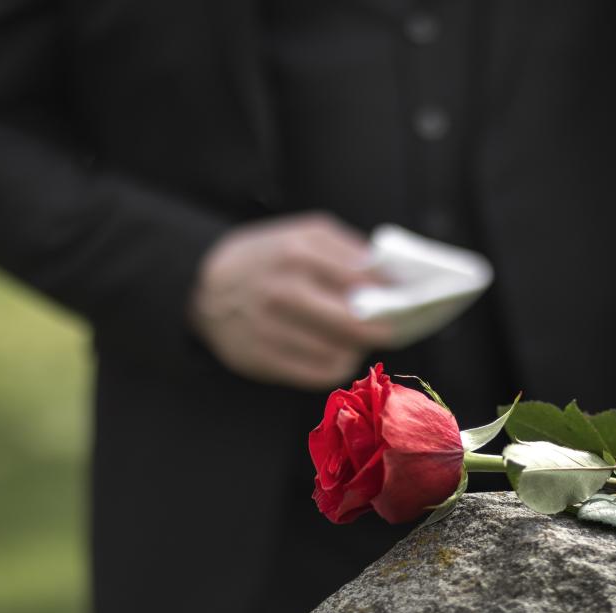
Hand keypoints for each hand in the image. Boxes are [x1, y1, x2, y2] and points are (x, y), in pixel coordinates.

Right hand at [190, 213, 392, 389]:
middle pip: (355, 324)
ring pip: (339, 354)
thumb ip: (350, 251)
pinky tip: (340, 353)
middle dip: (383, 329)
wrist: (202, 285)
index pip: (364, 281)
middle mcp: (283, 292)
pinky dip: (337, 365)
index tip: (413, 299)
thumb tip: (393, 278)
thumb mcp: (304, 236)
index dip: (393, 294)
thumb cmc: (268, 258)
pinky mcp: (261, 360)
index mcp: (298, 253)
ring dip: (358, 349)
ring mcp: (270, 329)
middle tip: (395, 328)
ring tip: (361, 338)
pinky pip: (318, 374)